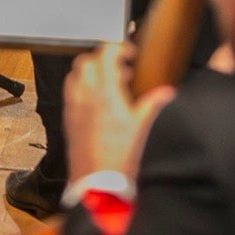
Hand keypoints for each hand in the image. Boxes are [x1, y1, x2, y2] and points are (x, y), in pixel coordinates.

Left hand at [65, 42, 173, 185]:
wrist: (98, 187)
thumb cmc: (119, 160)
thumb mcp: (143, 129)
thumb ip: (154, 105)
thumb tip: (165, 93)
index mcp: (104, 91)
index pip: (105, 53)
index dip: (119, 47)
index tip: (130, 53)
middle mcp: (85, 94)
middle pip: (87, 59)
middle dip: (103, 58)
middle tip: (121, 69)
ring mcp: (74, 107)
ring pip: (75, 74)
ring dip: (90, 72)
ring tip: (109, 85)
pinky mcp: (68, 121)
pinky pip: (70, 93)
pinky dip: (82, 89)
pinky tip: (97, 104)